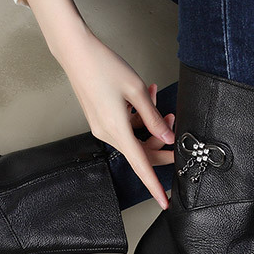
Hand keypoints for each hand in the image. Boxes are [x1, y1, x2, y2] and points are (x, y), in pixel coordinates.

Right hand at [54, 31, 175, 208]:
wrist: (76, 53)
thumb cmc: (104, 67)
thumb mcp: (137, 91)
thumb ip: (154, 117)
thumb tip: (168, 137)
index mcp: (116, 130)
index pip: (141, 165)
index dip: (154, 185)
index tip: (164, 201)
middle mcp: (106, 133)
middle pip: (141, 152)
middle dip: (161, 143)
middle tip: (177, 126)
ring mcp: (101, 127)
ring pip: (134, 137)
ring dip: (150, 123)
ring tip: (159, 98)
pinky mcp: (100, 118)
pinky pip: (125, 126)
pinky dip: (137, 116)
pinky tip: (146, 95)